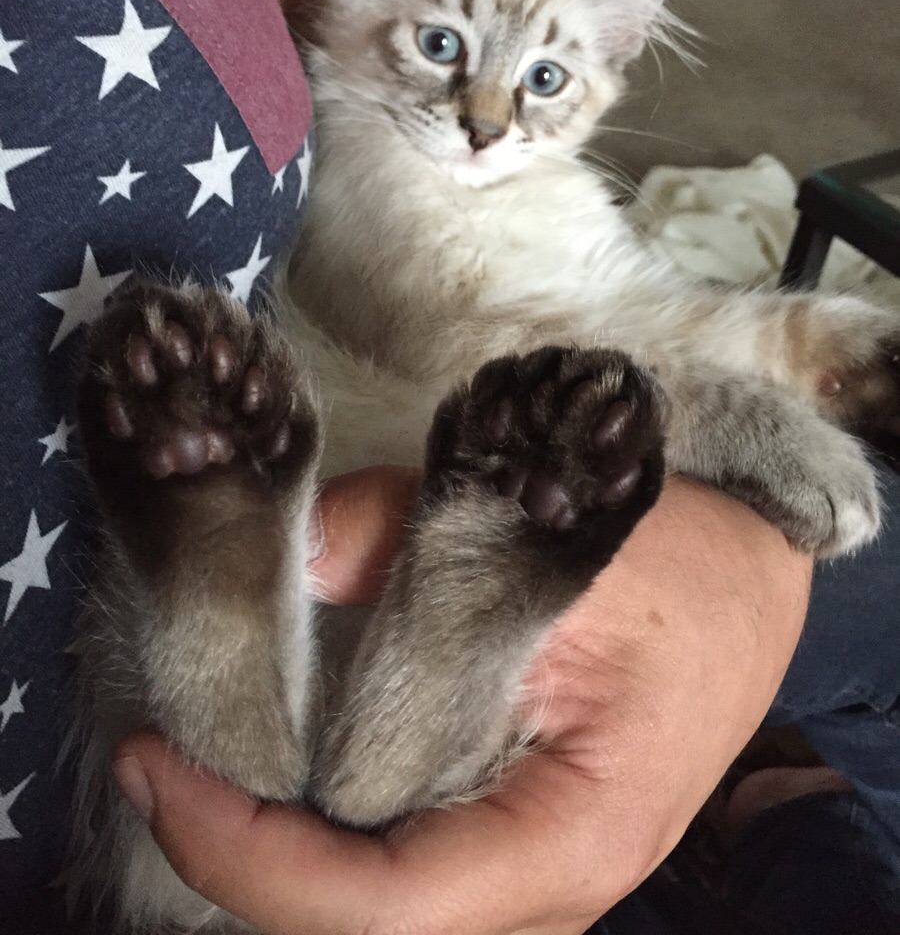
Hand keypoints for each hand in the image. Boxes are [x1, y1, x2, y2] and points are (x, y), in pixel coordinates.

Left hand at [113, 472, 811, 934]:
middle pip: (361, 928)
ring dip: (277, 852)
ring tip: (207, 758)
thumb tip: (296, 547)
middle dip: (246, 859)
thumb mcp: (565, 532)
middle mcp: (543, 886)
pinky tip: (280, 758)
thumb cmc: (687, 568)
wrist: (751, 584)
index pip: (382, 910)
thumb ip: (416, 528)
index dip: (253, 858)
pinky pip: (396, 868)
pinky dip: (319, 832)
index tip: (163, 769)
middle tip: (169, 754)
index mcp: (570, 836)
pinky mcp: (505, 835)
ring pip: (373, 909)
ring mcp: (522, 870)